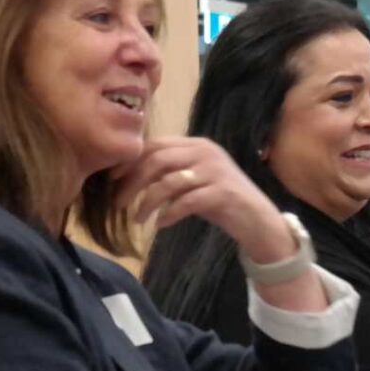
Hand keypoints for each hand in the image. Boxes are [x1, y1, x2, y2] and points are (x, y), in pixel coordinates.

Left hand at [115, 136, 294, 260]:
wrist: (258, 220)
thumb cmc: (221, 202)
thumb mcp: (193, 182)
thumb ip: (170, 174)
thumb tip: (131, 178)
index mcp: (195, 145)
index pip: (155, 145)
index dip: (130, 161)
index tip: (111, 179)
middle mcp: (205, 152)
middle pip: (157, 161)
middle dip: (132, 182)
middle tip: (118, 203)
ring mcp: (215, 171)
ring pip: (169, 182)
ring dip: (147, 202)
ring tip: (137, 219)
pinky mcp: (222, 193)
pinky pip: (186, 201)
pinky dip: (169, 214)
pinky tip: (160, 225)